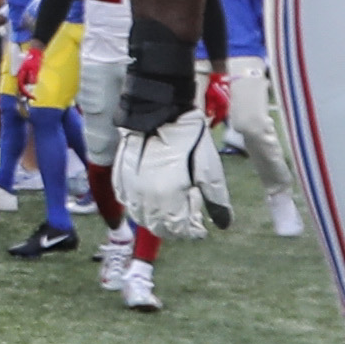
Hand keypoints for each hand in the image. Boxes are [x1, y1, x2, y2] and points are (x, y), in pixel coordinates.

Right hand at [117, 112, 228, 240]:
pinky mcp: (120, 177)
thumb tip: (224, 224)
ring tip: (170, 208)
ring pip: (141, 218)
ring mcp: (129, 189)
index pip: (178, 230)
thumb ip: (216, 201)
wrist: (162, 111)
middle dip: (175, 227)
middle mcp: (145, 198)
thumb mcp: (210, 170)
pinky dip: (138, 206)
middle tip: (187, 217)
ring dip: (156, 219)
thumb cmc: (190, 140)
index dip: (192, 231)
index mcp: (168, 198)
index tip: (201, 225)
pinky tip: (150, 199)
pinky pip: (126, 202)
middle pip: (158, 228)